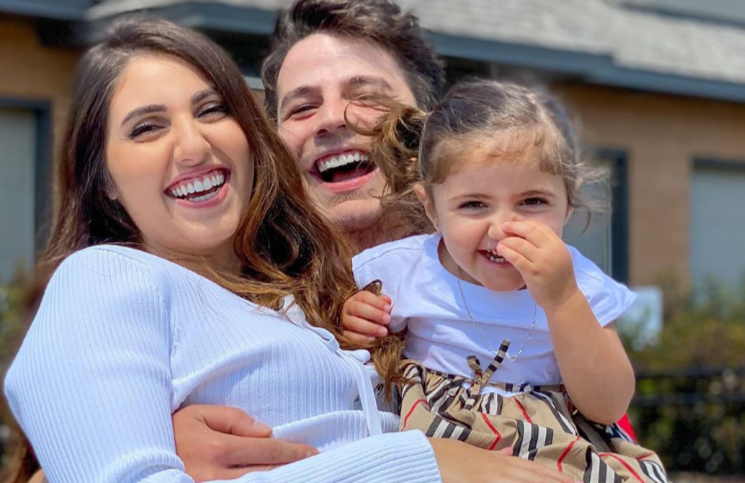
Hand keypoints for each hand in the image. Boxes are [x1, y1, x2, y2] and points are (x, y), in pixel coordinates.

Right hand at [172, 404, 317, 481]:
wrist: (138, 459)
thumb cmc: (172, 432)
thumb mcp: (199, 414)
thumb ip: (234, 419)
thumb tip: (266, 430)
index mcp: (216, 449)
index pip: (267, 449)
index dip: (294, 451)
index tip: (313, 452)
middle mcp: (216, 476)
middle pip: (268, 472)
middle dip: (295, 468)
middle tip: (318, 465)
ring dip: (283, 480)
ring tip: (304, 475)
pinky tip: (276, 481)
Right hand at [340, 290, 391, 342]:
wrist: (355, 320)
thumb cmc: (368, 311)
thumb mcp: (375, 304)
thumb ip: (382, 302)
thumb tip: (387, 301)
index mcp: (357, 298)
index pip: (365, 297)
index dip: (377, 302)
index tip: (388, 308)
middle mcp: (348, 308)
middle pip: (358, 308)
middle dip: (374, 314)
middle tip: (387, 319)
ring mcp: (344, 321)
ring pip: (354, 323)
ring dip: (370, 328)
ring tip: (383, 331)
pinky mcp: (343, 333)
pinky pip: (350, 336)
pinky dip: (361, 338)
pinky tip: (373, 338)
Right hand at [430, 439, 577, 482]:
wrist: (426, 457)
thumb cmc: (448, 455)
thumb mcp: (473, 452)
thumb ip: (494, 454)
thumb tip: (510, 452)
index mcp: (500, 461)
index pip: (534, 469)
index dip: (554, 476)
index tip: (573, 481)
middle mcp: (501, 471)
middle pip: (535, 478)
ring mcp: (492, 479)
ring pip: (525, 482)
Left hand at [497, 220, 578, 312]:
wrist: (563, 298)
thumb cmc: (558, 276)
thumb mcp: (558, 255)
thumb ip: (545, 244)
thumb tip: (525, 231)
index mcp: (557, 244)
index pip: (539, 226)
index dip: (524, 223)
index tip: (513, 224)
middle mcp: (551, 250)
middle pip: (529, 231)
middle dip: (514, 227)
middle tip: (503, 227)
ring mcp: (542, 261)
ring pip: (520, 244)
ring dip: (507, 241)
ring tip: (500, 242)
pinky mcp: (533, 272)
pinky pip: (516, 258)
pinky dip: (506, 251)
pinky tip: (501, 250)